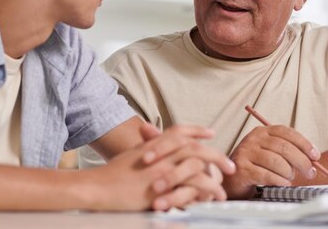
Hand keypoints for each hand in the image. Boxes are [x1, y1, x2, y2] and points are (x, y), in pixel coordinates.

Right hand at [87, 123, 233, 210]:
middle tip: (229, 164)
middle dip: (216, 155)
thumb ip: (147, 149)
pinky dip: (203, 192)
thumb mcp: (130, 156)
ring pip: (197, 166)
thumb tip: (155, 146)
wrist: (97, 187)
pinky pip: (190, 187)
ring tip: (222, 190)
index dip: (196, 129)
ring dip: (214, 178)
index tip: (210, 131)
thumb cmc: (110, 175)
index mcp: (153, 145)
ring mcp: (162, 170)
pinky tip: (210, 199)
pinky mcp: (162, 187)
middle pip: (195, 147)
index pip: (179, 131)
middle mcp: (160, 154)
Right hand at [223, 124, 319, 198]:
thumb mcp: (271, 153)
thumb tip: (313, 161)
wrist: (231, 179)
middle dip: (301, 161)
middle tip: (310, 172)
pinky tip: (283, 183)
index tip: (315, 155)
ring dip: (289, 172)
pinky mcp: (242, 168)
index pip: (286, 132)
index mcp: (262, 131)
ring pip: (276, 161)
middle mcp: (253, 139)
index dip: (304, 143)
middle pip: (283, 147)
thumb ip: (288, 153)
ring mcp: (246, 152)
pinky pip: (267, 175)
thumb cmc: (255, 166)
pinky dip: (279, 181)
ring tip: (290, 178)